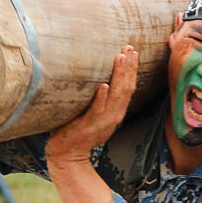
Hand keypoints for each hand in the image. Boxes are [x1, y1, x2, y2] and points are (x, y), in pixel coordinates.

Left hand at [46, 46, 138, 163]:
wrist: (68, 154)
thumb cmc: (78, 132)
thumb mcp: (96, 115)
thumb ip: (101, 101)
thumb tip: (100, 78)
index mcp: (116, 112)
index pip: (129, 87)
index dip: (132, 69)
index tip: (133, 52)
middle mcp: (113, 115)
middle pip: (126, 88)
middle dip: (129, 67)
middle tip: (129, 48)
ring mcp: (102, 121)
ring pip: (115, 96)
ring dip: (119, 76)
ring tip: (121, 58)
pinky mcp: (88, 126)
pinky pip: (97, 110)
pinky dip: (102, 98)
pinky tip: (104, 86)